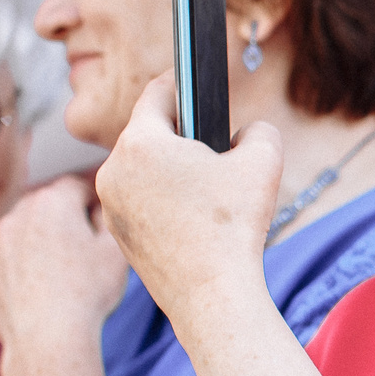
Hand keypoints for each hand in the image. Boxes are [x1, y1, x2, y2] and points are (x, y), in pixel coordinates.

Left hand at [0, 173, 129, 361]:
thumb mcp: (117, 250)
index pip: (77, 186)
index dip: (94, 203)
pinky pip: (9, 264)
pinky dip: (24, 272)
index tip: (103, 226)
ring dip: (42, 245)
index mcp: (52, 203)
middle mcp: (17, 216)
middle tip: (86, 250)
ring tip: (64, 275)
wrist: (48, 336)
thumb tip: (101, 209)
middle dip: (64, 221)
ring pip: (24, 235)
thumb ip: (110, 218)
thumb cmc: (88, 291)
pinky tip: (44, 293)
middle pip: (46, 207)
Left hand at [94, 73, 284, 320]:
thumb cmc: (234, 227)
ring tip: (205, 189)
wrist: (211, 294)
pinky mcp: (115, 230)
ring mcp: (110, 202)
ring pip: (141, 169)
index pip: (157, 95)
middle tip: (213, 150)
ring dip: (168, 170)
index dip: (180, 83)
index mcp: (142, 143)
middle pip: (148, 134)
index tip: (192, 82)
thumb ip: (259, 129)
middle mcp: (113, 168)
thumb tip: (247, 131)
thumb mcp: (264, 162)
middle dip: (179, 137)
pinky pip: (138, 200)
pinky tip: (191, 216)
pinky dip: (161, 201)